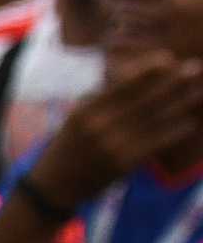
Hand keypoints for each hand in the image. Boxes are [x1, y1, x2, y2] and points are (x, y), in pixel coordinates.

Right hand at [31, 54, 202, 203]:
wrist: (55, 184)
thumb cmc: (71, 144)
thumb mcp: (78, 116)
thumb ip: (103, 98)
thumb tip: (138, 75)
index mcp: (86, 109)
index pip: (122, 86)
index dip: (147, 71)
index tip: (168, 58)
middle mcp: (99, 125)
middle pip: (143, 100)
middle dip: (173, 83)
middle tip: (195, 67)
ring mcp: (112, 145)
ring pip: (154, 119)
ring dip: (180, 104)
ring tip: (199, 91)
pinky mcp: (124, 164)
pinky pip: (156, 143)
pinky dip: (174, 131)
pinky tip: (189, 122)